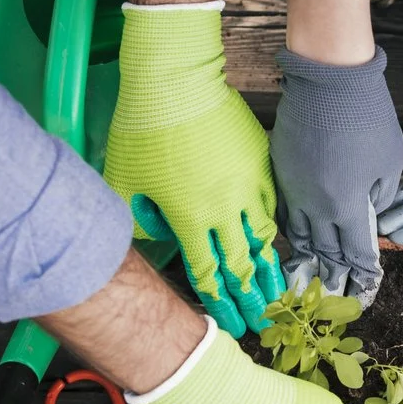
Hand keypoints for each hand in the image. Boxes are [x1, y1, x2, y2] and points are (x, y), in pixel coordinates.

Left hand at [102, 2, 285, 334]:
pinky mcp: (261, 160)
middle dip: (253, 299)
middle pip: (243, 264)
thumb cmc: (143, 126)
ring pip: (264, 235)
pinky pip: (272, 202)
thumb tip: (152, 235)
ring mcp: (248, 182)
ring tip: (278, 290)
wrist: (175, 78)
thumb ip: (137, 218)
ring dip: (269, 266)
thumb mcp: (124, 180)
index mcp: (190, 217)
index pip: (209, 273)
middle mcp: (224, 206)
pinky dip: (272, 224)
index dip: (222, 304)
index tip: (233, 325)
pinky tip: (273, 236)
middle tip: (264, 322)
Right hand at [271, 46, 402, 302]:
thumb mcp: (391, 161)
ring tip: (310, 277)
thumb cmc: (367, 116)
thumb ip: (382, 196)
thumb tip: (372, 215)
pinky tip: (294, 237)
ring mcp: (291, 188)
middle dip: (332, 277)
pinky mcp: (279, 170)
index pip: (354, 253)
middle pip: (323, 251)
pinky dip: (290, 229)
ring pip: (298, 234)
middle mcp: (314, 205)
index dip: (361, 275)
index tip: (366, 291)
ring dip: (307, 257)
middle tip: (334, 298)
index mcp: (345, 206)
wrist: (328, 78)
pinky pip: (282, 211)